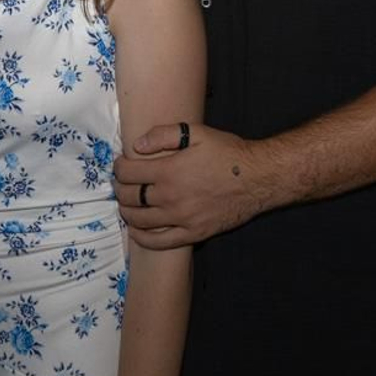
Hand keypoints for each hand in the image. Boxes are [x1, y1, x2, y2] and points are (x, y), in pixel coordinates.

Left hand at [113, 122, 270, 249]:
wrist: (257, 178)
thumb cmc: (228, 153)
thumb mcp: (197, 133)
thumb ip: (164, 135)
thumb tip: (137, 145)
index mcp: (169, 171)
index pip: (128, 173)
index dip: (118, 168)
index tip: (120, 165)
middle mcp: (171, 197)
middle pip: (130, 197)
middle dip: (119, 189)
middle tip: (121, 184)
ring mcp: (181, 218)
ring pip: (139, 221)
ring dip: (127, 212)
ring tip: (127, 204)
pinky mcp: (193, 233)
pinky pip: (159, 242)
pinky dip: (142, 238)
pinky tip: (137, 231)